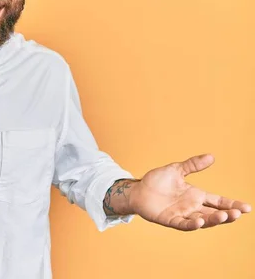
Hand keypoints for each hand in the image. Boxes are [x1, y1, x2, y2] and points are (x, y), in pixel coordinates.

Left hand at [129, 154, 251, 230]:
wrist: (138, 189)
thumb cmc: (157, 181)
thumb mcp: (176, 169)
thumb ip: (193, 165)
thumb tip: (211, 156)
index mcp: (196, 196)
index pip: (219, 201)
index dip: (232, 204)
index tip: (247, 208)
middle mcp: (192, 207)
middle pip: (214, 213)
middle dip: (227, 214)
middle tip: (238, 213)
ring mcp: (182, 215)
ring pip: (202, 220)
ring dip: (213, 220)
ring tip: (224, 216)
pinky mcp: (170, 220)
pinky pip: (183, 224)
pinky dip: (192, 224)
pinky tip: (199, 222)